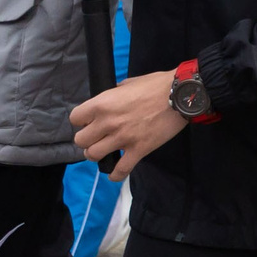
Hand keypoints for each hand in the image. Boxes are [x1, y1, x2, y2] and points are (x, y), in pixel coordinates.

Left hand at [69, 71, 185, 177]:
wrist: (181, 96)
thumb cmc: (157, 85)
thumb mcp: (129, 82)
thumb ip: (115, 93)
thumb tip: (112, 99)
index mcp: (102, 104)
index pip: (75, 119)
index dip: (82, 121)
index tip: (91, 121)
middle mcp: (108, 123)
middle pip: (81, 140)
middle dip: (88, 139)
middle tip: (98, 137)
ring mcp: (123, 138)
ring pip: (94, 155)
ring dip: (98, 154)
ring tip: (106, 151)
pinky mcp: (139, 150)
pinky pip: (120, 169)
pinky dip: (116, 174)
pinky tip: (116, 172)